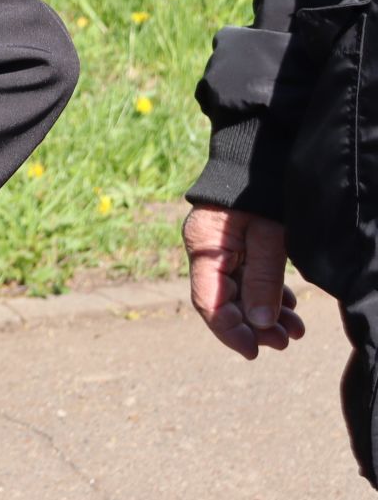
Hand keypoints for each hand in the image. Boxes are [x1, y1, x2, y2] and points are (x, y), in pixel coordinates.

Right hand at [183, 205, 306, 358]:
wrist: (257, 148)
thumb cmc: (263, 190)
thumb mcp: (269, 236)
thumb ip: (263, 279)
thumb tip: (259, 324)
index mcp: (204, 248)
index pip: (210, 302)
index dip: (231, 331)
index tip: (256, 351)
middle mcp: (205, 251)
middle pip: (223, 300)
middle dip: (254, 326)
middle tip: (285, 342)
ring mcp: (218, 247)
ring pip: (237, 291)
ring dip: (263, 313)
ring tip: (294, 330)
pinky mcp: (233, 242)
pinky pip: (244, 276)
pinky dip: (265, 293)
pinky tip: (287, 305)